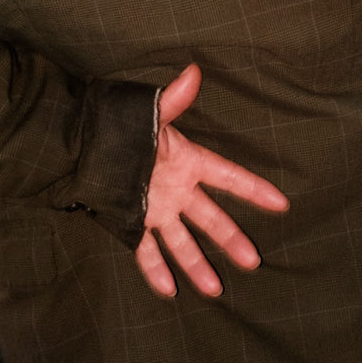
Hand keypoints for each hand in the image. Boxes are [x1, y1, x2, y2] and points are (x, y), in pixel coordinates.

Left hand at [135, 62, 288, 299]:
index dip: (254, 190)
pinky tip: (168, 290)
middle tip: (252, 261)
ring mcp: (156, 209)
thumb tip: (193, 72)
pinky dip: (155, 270)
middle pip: (210, 218)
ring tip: (214, 290)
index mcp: (186, 161)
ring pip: (182, 241)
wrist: (79, 143)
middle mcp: (176, 190)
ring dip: (196, 265)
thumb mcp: (150, 114)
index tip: (282, 204)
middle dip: (231, 239)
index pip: (228, 177)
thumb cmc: (118, 124)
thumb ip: (173, 100)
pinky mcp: (132, 222)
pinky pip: (145, 251)